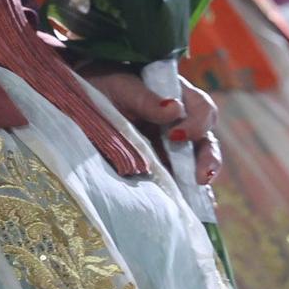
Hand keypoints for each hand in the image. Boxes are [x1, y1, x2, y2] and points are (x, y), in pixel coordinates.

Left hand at [83, 70, 221, 185]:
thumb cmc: (104, 84)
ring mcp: (170, 146)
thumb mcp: (122, 87)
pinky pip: (178, 178)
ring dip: (201, 176)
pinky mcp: (158, 164)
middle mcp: (180, 122)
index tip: (176, 136)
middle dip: (208, 158)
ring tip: (199, 191)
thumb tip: (175, 109)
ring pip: (196, 162)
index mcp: (177, 96)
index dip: (196, 123)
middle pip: (205, 139)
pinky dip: (187, 191)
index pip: (202, 109)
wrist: (80, 97)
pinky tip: (191, 205)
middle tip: (201, 176)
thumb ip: (146, 99)